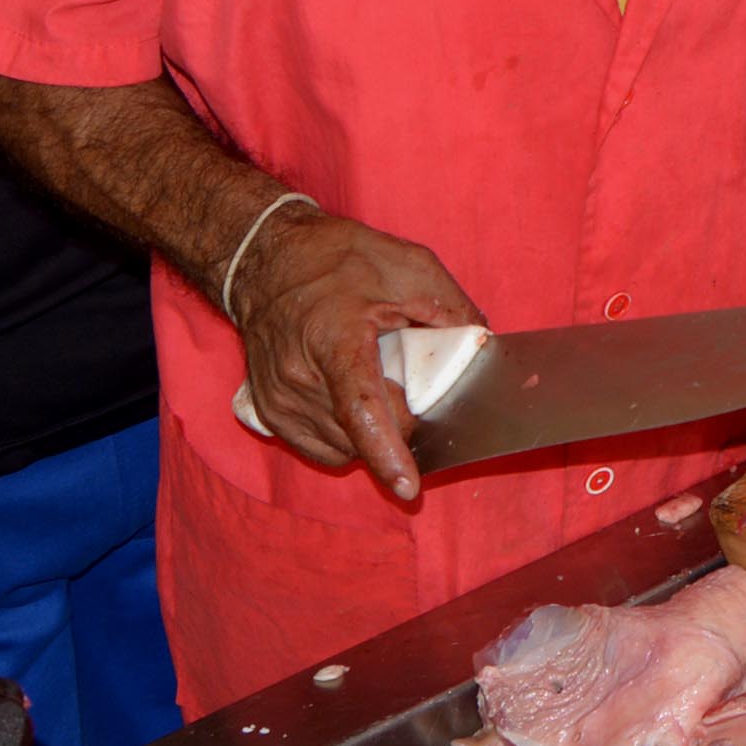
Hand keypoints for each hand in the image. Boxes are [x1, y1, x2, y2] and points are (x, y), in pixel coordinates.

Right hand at [229, 214, 487, 505]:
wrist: (265, 260)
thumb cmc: (335, 258)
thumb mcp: (407, 265)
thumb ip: (450, 308)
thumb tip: (481, 345)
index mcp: (335, 341)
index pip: (361, 411)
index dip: (387, 453)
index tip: (409, 487)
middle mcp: (299, 378)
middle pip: (361, 434)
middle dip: (399, 420)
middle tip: (406, 380)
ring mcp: (279, 399)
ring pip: (342, 448)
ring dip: (371, 432)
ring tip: (375, 382)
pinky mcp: (269, 411)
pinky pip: (319, 448)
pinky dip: (345, 438)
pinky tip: (352, 402)